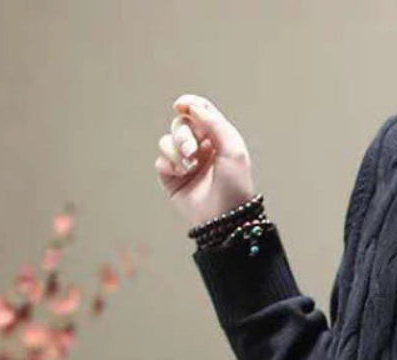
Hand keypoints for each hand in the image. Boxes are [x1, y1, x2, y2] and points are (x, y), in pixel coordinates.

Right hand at [155, 93, 257, 230]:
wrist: (225, 217)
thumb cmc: (235, 186)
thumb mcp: (232, 149)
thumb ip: (214, 123)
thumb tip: (191, 106)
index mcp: (217, 139)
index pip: (200, 113)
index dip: (189, 104)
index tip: (181, 105)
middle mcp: (200, 149)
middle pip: (180, 124)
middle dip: (183, 134)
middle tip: (192, 151)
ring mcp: (185, 163)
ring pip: (168, 140)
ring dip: (176, 148)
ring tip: (189, 165)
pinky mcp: (172, 178)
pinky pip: (162, 160)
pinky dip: (170, 163)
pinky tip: (182, 173)